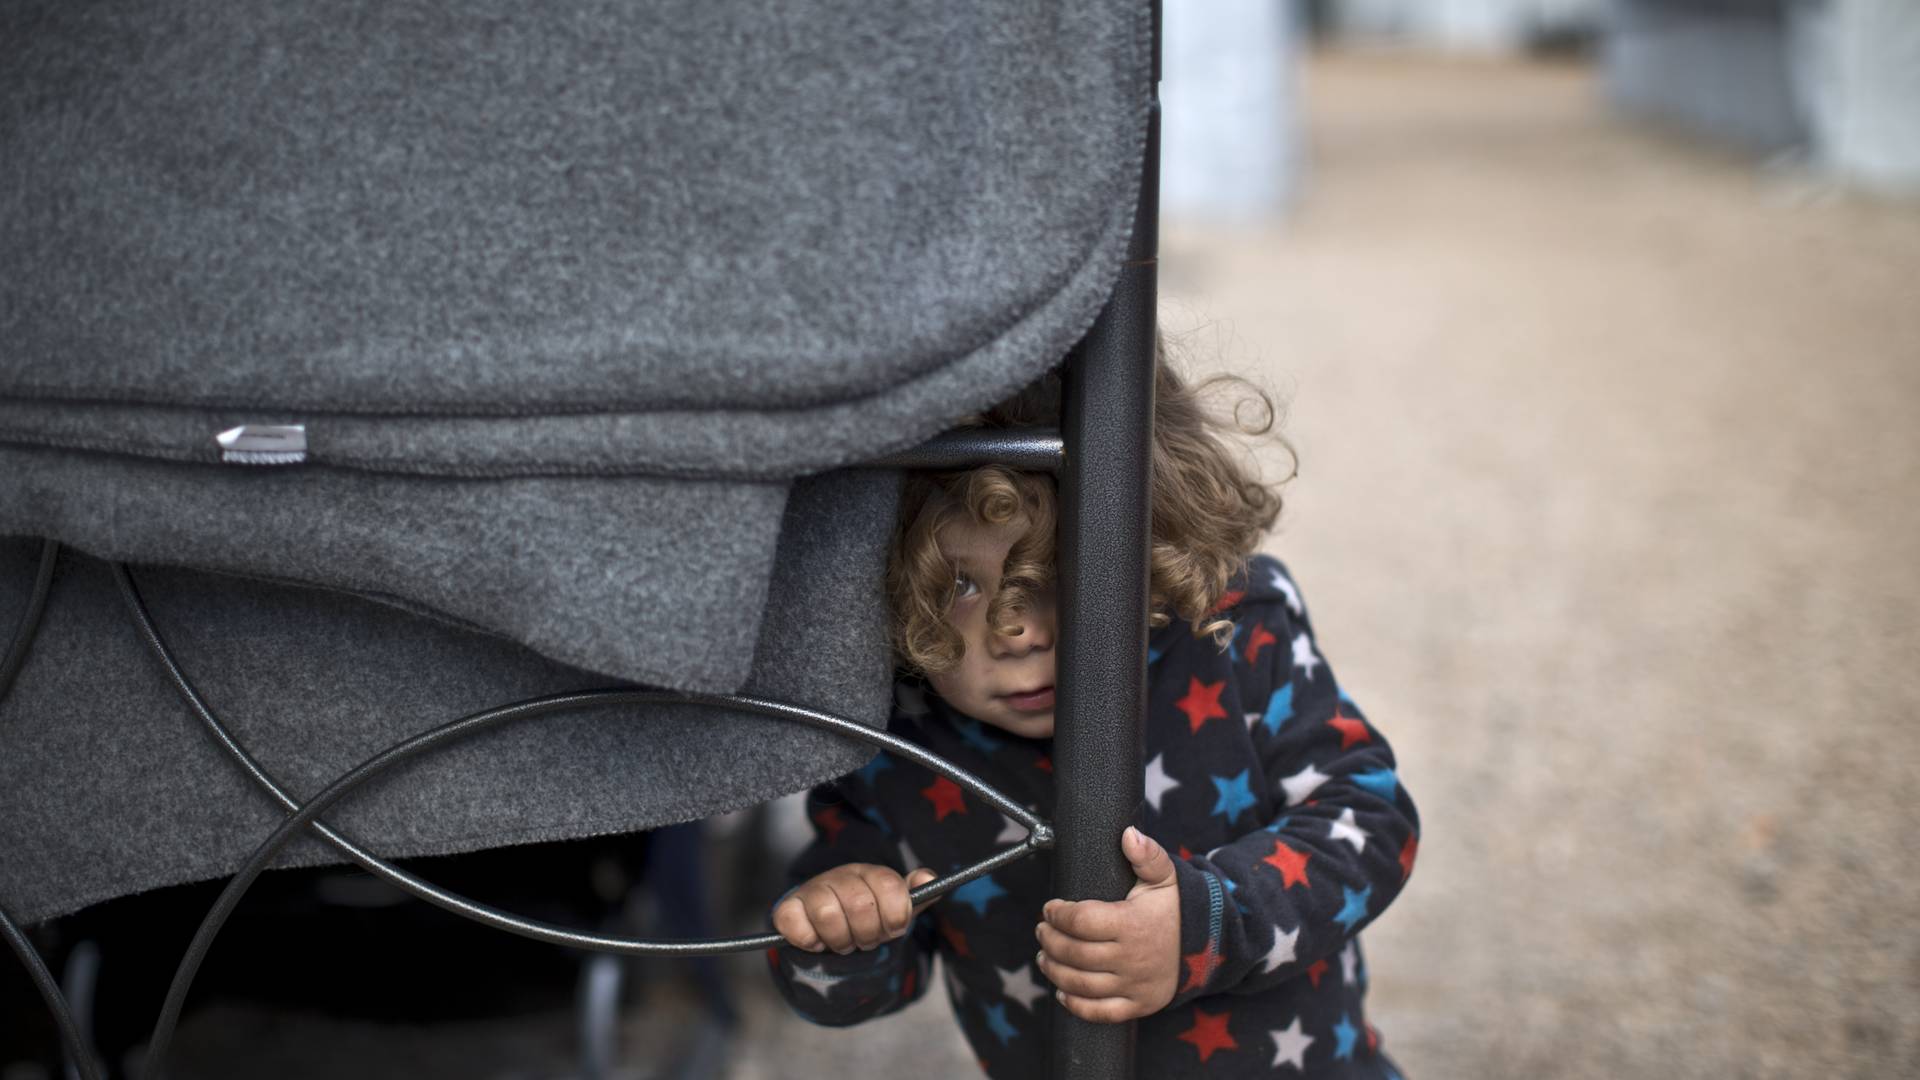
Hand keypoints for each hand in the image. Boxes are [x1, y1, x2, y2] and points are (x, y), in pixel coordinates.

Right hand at [773, 864, 938, 954]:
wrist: (829, 926)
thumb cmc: (867, 917)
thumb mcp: (896, 908)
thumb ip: (917, 895)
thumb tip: (928, 878)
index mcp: (871, 873)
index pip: (891, 888)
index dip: (896, 918)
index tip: (892, 929)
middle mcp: (840, 876)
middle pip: (861, 906)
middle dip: (868, 934)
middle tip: (865, 940)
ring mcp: (812, 890)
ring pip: (829, 916)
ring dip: (841, 941)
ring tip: (843, 942)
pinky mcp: (788, 909)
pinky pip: (795, 924)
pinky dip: (809, 941)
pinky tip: (817, 941)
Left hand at [1035, 826, 1180, 1022]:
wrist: (1209, 946)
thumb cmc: (1176, 908)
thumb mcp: (1165, 877)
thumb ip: (1147, 854)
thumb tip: (1128, 835)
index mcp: (1133, 924)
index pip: (1081, 921)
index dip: (1058, 913)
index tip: (1050, 907)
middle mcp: (1132, 958)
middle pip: (1075, 953)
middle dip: (1050, 940)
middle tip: (1041, 930)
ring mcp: (1135, 984)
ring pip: (1081, 983)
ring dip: (1055, 971)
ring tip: (1044, 957)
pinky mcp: (1139, 1005)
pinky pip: (1101, 1012)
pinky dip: (1076, 1005)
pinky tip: (1062, 992)